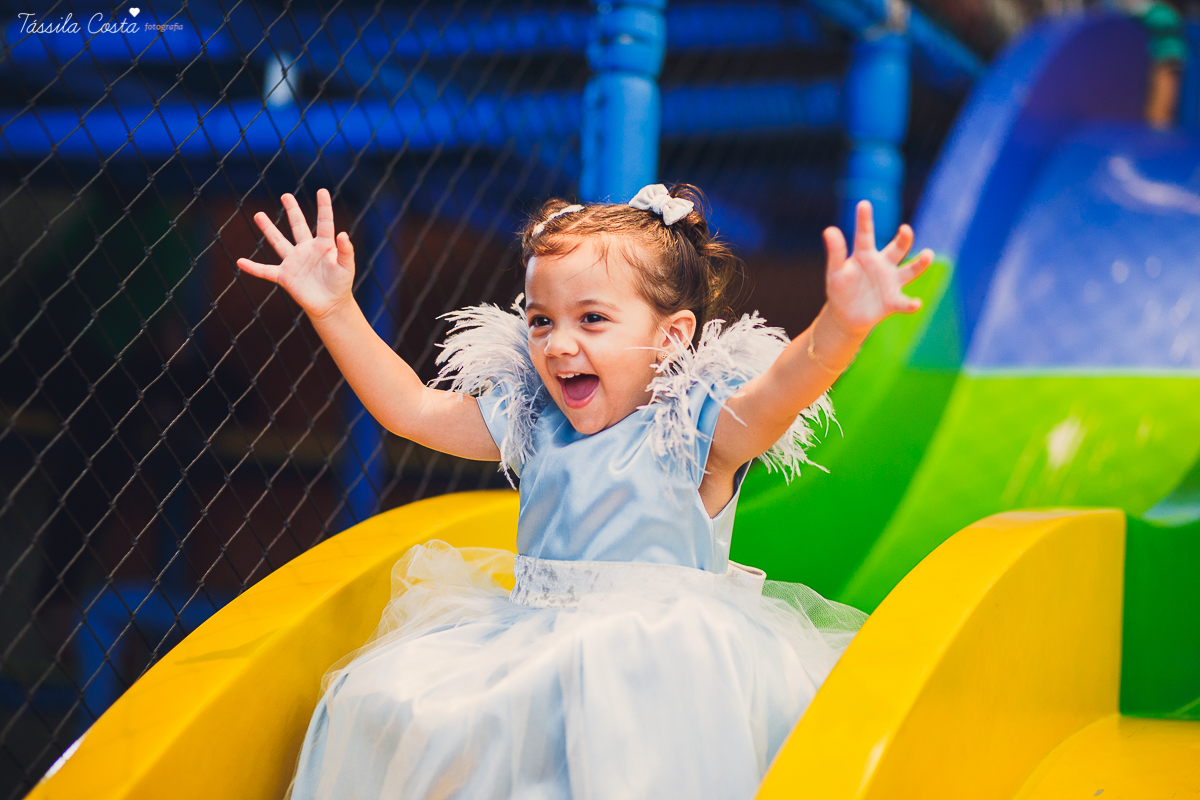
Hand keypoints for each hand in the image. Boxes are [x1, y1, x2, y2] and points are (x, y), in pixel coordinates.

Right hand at [236, 188, 354, 319]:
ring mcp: (294, 262)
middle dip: (292, 210)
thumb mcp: (347, 267)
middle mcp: (307, 250)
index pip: (324, 223)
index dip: (324, 207)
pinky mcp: (285, 277)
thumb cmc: (341, 285)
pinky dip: (253, 267)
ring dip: (268, 229)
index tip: (322, 191)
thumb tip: (343, 233)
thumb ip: (346, 251)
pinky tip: (240, 261)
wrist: (331, 305)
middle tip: (286, 195)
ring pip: (278, 242)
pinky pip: (265, 270)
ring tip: (258, 215)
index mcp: (324, 245)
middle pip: (298, 226)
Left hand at [822, 200, 932, 338]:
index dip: (864, 220)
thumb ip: (836, 253)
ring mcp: (891, 282)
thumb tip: (829, 229)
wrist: (846, 316)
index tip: (864, 203)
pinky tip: (916, 304)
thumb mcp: (835, 271)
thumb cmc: (841, 289)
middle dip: (904, 239)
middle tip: (905, 229)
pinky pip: (904, 302)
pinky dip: (911, 304)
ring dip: (920, 263)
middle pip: (897, 248)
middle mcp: (883, 264)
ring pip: (910, 270)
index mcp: (865, 254)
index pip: (865, 234)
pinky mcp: (893, 301)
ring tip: (928, 254)